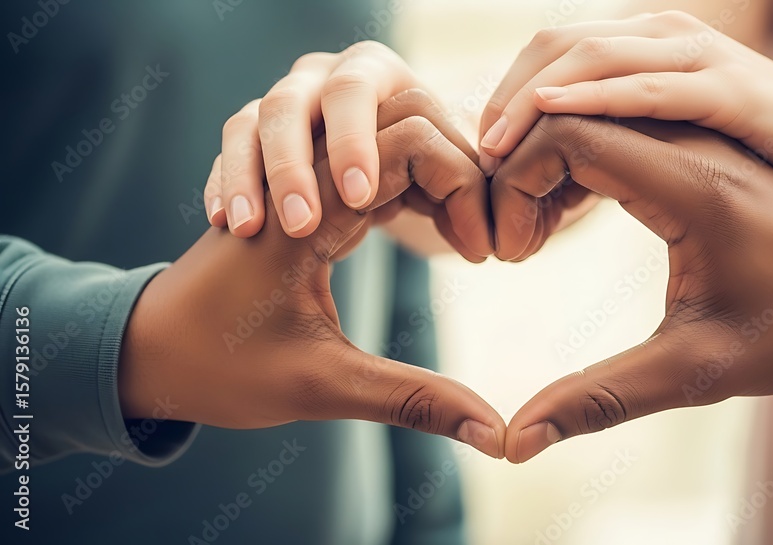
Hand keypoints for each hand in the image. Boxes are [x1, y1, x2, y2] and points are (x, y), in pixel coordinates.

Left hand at [119, 91, 502, 457]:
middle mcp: (302, 175)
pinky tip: (429, 229)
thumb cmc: (220, 368)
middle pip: (405, 127)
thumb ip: (414, 401)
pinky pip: (368, 165)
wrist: (146, 353)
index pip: (409, 145)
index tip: (482, 255)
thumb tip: (494, 434)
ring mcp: (301, 180)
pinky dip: (411, 187)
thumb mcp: (323, 388)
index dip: (462, 189)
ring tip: (462, 237)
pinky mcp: (304, 196)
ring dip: (434, 179)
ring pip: (387, 139)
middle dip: (457, 178)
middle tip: (480, 245)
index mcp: (305, 206)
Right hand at [204, 42, 489, 250]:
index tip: (358, 200)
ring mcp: (282, 100)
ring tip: (248, 229)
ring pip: (249, 123)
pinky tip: (220, 221)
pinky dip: (224, 182)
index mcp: (378, 73)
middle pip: (291, 104)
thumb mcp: (444, 177)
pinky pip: (227, 150)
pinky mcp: (252, 132)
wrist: (384, 170)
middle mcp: (323, 76)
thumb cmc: (421, 177)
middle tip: (301, 225)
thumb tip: (484, 244)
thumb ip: (462, 197)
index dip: (356, 144)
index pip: (357, 94)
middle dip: (293, 166)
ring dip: (249, 177)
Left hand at [480, 11, 772, 205]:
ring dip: (534, 99)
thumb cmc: (759, 159)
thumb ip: (619, 143)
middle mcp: (668, 39)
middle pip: (559, 47)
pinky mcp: (731, 91)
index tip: (485, 153)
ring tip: (494, 146)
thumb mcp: (672, 144)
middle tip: (478, 154)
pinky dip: (596, 96)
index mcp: (650, 49)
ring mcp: (700, 58)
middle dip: (507, 98)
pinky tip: (554, 113)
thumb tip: (555, 173)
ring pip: (594, 57)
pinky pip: (650, 86)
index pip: (555, 54)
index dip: (509, 97)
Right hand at [494, 115, 772, 462]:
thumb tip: (515, 441)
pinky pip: (612, 128)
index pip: (566, 134)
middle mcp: (692, 138)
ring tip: (531, 238)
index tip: (509, 250)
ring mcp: (695, 131)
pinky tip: (563, 219)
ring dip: (542, 170)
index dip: (515, 184)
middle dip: (517, 176)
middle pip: (566, 116)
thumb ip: (601, 401)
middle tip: (510, 247)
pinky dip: (571, 166)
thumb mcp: (697, 372)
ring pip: (586, 117)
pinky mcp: (696, 140)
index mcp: (691, 183)